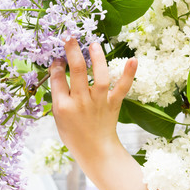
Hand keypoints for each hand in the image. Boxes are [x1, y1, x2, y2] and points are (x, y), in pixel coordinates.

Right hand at [49, 39, 136, 161]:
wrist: (95, 151)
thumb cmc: (74, 134)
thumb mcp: (58, 118)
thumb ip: (58, 96)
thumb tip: (58, 70)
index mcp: (63, 106)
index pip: (57, 78)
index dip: (57, 65)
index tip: (58, 59)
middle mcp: (80, 102)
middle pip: (76, 71)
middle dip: (72, 51)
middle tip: (70, 38)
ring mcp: (98, 103)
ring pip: (99, 77)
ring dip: (97, 58)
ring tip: (94, 44)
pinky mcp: (113, 105)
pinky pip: (121, 88)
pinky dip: (128, 75)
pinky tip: (133, 60)